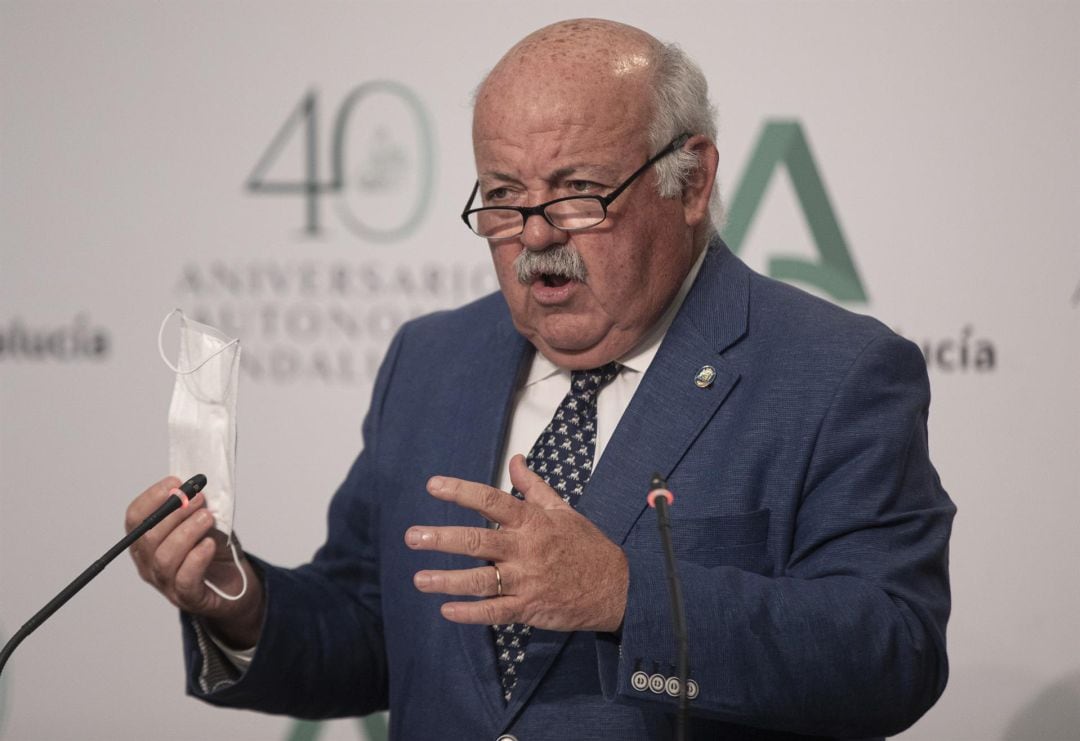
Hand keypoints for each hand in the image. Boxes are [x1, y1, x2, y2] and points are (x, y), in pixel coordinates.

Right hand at [125, 477, 264, 647]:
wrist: (234, 584)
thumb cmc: (212, 550)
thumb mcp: (202, 521)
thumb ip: (194, 505)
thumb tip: (193, 484)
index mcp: (146, 542)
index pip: (135, 519)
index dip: (152, 498)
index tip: (175, 482)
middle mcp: (149, 564)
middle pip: (148, 537)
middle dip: (174, 512)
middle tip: (199, 498)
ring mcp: (166, 584)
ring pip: (165, 557)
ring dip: (187, 531)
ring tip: (207, 518)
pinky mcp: (188, 598)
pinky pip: (185, 579)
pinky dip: (197, 558)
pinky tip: (210, 544)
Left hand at [406, 455, 628, 632]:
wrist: (617, 586)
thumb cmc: (585, 545)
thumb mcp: (562, 509)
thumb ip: (534, 486)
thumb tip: (516, 459)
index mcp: (532, 521)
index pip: (491, 500)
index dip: (461, 492)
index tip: (433, 485)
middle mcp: (526, 549)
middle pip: (477, 541)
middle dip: (442, 538)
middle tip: (412, 536)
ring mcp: (527, 580)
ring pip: (480, 580)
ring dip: (447, 580)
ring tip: (420, 578)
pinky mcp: (529, 608)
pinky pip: (494, 612)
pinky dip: (469, 613)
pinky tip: (446, 611)